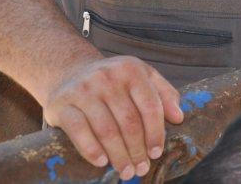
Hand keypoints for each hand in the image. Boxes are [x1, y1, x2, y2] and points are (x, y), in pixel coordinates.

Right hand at [42, 55, 183, 179]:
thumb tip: (178, 117)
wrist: (70, 72)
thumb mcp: (142, 77)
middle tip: (141, 168)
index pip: (150, 106)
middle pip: (129, 122)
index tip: (157, 153)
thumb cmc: (114, 81)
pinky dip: (92, 150)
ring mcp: (83, 90)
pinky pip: (79, 131)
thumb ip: (164, 94)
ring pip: (106, 130)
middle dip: (138, 150)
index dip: (156, 133)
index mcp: (131, 69)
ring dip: (119, 156)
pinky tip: (102, 162)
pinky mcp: (62, 104)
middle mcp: (107, 76)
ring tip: (126, 171)